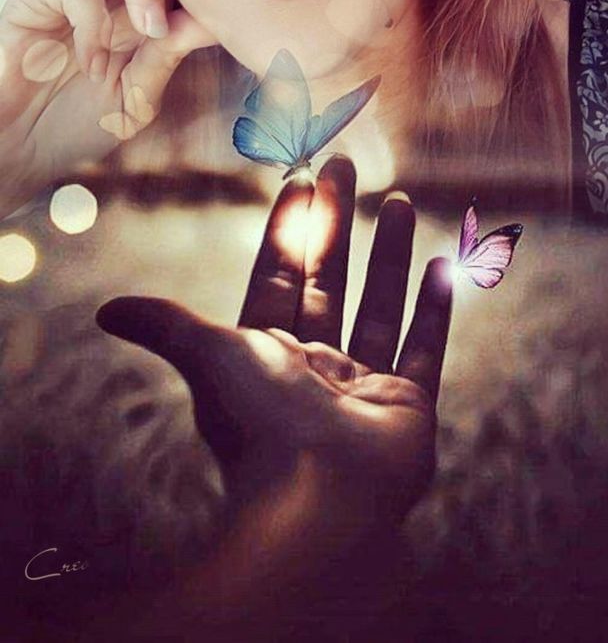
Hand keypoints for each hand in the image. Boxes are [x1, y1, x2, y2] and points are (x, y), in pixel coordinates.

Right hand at [0, 0, 214, 217]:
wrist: (20, 156)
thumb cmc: (75, 126)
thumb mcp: (137, 97)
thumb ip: (167, 55)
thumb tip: (212, 20)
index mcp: (138, 7)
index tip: (226, 10)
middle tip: (191, 6)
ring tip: (149, 29)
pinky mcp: (33, 3)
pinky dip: (93, 23)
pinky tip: (91, 63)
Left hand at [96, 157, 451, 638]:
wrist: (318, 498)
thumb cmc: (260, 424)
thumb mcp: (208, 356)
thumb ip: (166, 324)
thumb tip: (105, 310)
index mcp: (267, 354)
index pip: (279, 276)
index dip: (287, 228)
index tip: (300, 180)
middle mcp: (315, 367)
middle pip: (329, 280)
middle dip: (336, 223)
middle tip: (346, 166)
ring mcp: (363, 386)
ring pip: (378, 304)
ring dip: (387, 254)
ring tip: (397, 200)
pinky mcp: (406, 406)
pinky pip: (424, 347)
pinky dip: (435, 308)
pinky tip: (443, 264)